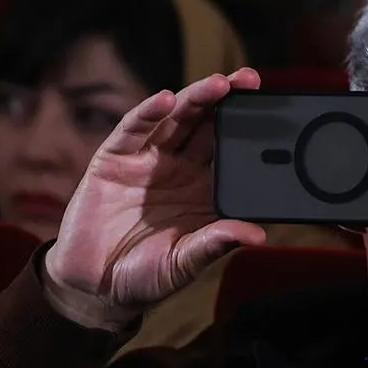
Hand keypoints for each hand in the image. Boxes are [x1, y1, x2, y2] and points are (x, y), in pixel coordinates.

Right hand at [41, 69, 268, 330]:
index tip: (273, 112)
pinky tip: (164, 100)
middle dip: (228, 101)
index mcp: (204, 193)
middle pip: (207, 126)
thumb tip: (256, 234)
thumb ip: (214, 244)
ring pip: (175, 119)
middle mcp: (179, 170)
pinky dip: (148, 112)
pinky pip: (133, 129)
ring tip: (218, 84)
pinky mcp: (114, 158)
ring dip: (196, 98)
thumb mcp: (183, 265)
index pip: (231, 152)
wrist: (94, 286)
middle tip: (249, 81)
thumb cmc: (144, 277)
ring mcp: (147, 161)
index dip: (250, 131)